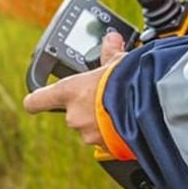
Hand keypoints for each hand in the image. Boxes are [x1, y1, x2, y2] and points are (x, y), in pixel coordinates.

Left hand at [23, 32, 125, 147]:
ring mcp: (89, 135)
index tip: (35, 100)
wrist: (152, 108)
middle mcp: (74, 116)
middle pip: (74, 113)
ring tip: (124, 108)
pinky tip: (131, 122)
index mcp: (69, 92)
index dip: (36, 100)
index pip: (36, 100)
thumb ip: (109, 53)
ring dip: (104, 121)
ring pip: (93, 128)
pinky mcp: (107, 149)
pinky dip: (117, 134)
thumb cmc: (129, 82)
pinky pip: (109, 141)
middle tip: (108, 97)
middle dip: (90, 107)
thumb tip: (111, 39)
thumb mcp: (118, 62)